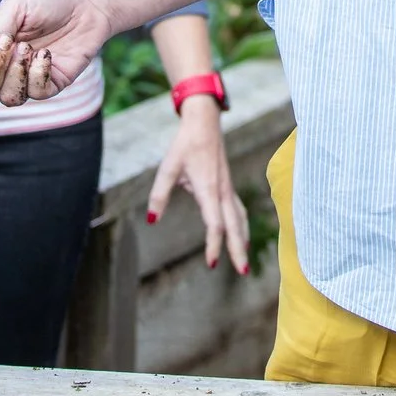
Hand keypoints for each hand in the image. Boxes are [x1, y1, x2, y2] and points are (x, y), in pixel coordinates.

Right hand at [0, 0, 113, 104]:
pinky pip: (37, 93)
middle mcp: (8, 69)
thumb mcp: (17, 6)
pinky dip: (38, 74)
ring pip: (9, 98)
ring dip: (16, 74)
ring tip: (30, 48)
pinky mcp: (54, 83)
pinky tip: (46, 54)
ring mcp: (30, 78)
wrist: (87, 2)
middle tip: (7, 45)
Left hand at [146, 96, 251, 275]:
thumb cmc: (185, 144)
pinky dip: (241, 225)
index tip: (212, 263)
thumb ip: (159, 195)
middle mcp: (222, 191)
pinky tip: (240, 234)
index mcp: (208, 189)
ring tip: (243, 260)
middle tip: (243, 272)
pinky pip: (239, 210)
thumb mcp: (167, 168)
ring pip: (240, 219)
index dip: (214, 245)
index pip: (215, 224)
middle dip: (238, 249)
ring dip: (242, 239)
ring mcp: (228, 188)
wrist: (204, 122)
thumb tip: (151, 220)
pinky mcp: (228, 185)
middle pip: (234, 226)